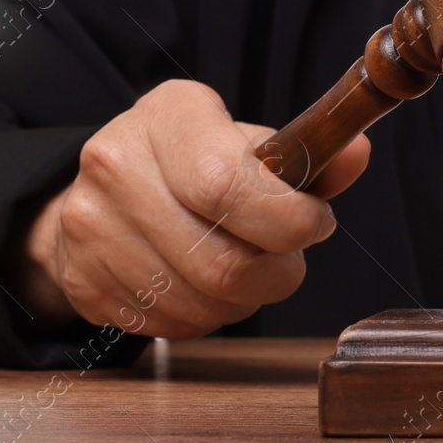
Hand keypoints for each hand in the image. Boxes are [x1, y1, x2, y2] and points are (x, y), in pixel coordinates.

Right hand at [11, 79, 369, 336]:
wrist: (105, 187)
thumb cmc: (192, 160)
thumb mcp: (245, 140)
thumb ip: (306, 155)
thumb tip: (358, 154)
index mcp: (167, 116)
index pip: (227, 186)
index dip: (286, 220)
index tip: (315, 222)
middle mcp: (116, 165)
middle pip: (218, 261)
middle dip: (276, 273)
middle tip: (287, 258)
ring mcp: (91, 227)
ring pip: (200, 304)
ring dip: (245, 300)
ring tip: (248, 268)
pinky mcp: (84, 280)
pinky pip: (171, 325)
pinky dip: (207, 316)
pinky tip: (206, 284)